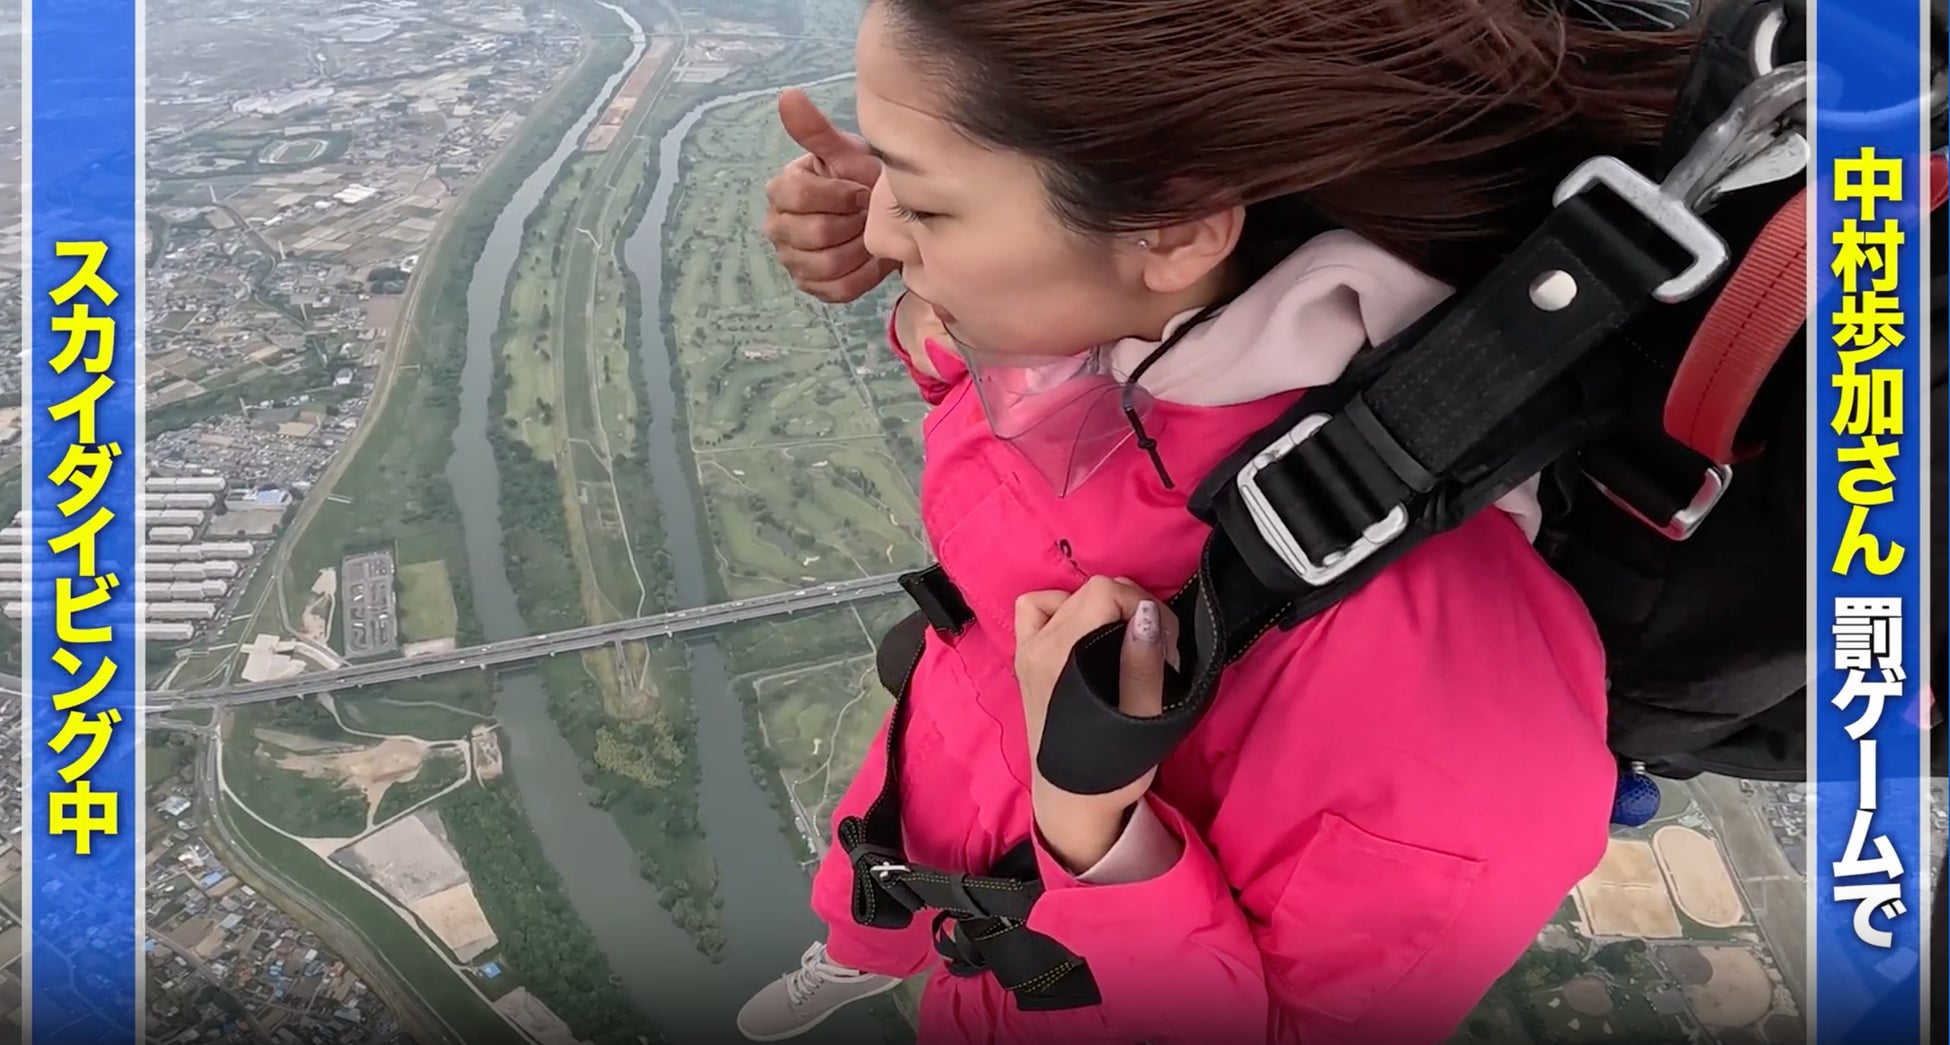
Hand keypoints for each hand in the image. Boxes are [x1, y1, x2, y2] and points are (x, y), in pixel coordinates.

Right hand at [762, 89, 898, 302]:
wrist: (884, 215)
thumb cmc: (861, 179)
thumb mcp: (845, 153)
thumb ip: (816, 129)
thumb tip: (788, 95)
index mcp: (781, 191)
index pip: (798, 195)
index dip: (838, 194)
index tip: (862, 190)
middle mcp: (777, 228)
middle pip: (815, 233)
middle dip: (853, 222)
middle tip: (869, 213)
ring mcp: (792, 261)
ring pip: (828, 263)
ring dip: (860, 248)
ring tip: (871, 233)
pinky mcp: (813, 288)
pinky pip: (839, 289)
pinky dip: (863, 275)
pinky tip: (873, 258)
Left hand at [1014, 577, 1177, 871]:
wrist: (1073, 804)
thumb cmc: (1111, 768)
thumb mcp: (1141, 720)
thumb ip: (1142, 664)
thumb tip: (1147, 613)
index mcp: (1059, 654)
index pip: (1105, 590)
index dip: (1145, 607)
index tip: (1166, 646)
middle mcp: (1036, 646)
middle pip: (1089, 591)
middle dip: (1131, 608)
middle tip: (1156, 649)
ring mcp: (1025, 652)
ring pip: (1063, 596)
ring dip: (1099, 607)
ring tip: (1123, 639)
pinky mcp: (1025, 661)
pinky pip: (1034, 612)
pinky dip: (1061, 610)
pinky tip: (1085, 635)